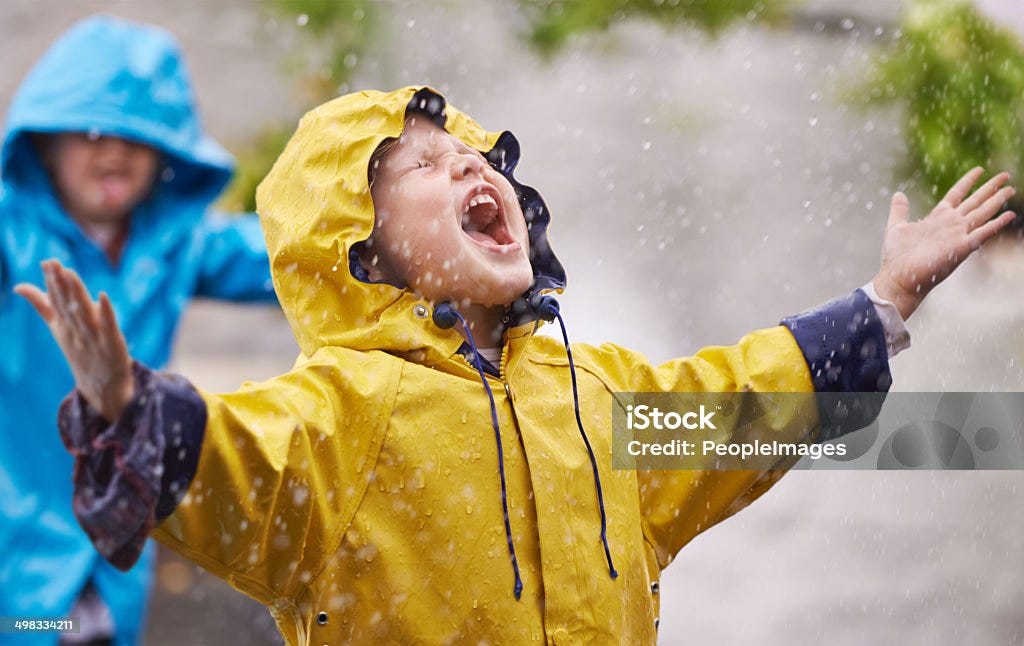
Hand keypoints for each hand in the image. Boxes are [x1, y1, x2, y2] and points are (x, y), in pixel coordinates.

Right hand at [15, 260, 133, 420]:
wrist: (102, 386)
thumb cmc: (81, 351)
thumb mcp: (59, 328)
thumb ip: (43, 305)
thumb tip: (19, 286)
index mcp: (63, 325)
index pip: (56, 301)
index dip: (52, 282)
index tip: (47, 262)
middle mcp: (76, 331)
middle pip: (67, 305)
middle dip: (60, 284)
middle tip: (54, 263)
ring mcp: (94, 338)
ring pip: (83, 313)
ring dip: (77, 294)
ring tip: (70, 273)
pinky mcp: (112, 344)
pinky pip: (109, 327)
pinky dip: (106, 312)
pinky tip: (103, 295)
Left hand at [873, 167, 1015, 319]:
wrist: (899, 277)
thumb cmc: (897, 256)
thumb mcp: (896, 227)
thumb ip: (900, 210)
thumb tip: (898, 194)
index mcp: (937, 217)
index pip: (956, 194)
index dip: (967, 181)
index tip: (980, 169)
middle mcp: (950, 224)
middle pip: (975, 201)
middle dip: (990, 188)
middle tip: (1006, 174)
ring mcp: (957, 235)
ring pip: (982, 213)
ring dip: (997, 201)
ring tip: (1011, 188)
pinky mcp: (961, 247)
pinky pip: (983, 233)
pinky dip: (996, 224)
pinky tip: (1010, 215)